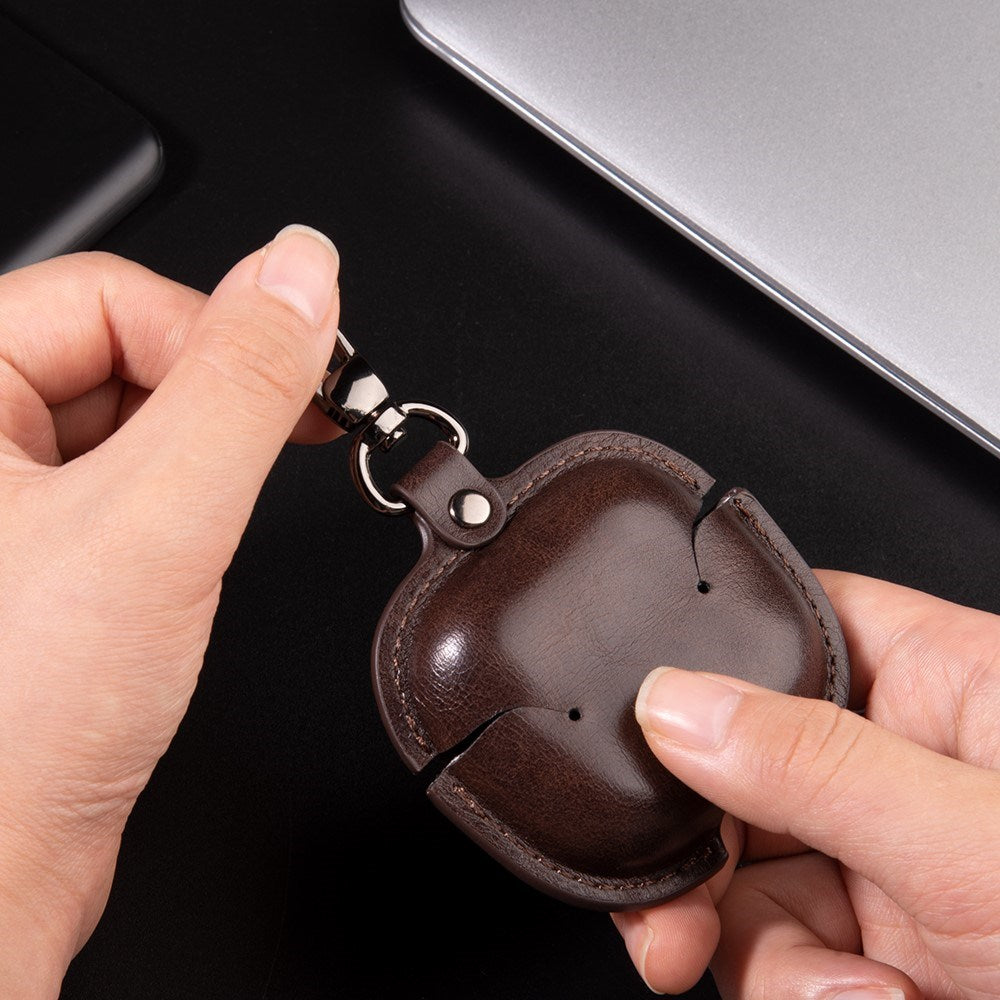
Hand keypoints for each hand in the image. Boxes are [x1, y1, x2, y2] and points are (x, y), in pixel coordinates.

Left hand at [0, 226, 340, 997]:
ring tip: (211, 519)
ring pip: (126, 416)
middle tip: (285, 436)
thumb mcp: (158, 521)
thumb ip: (240, 383)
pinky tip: (186, 546)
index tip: (300, 384)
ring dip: (198, 451)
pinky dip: (175, 497)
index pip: (105, 294)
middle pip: (115, 347)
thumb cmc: (13, 722)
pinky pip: (120, 478)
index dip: (215, 334)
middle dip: (212, 394)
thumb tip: (300, 274)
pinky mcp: (31, 546)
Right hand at [613, 570, 999, 998]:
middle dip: (706, 847)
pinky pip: (778, 944)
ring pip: (748, 871)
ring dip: (763, 950)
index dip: (709, 662)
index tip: (652, 729)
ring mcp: (888, 856)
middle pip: (741, 765)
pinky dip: (795, 989)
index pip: (791, 627)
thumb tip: (677, 703)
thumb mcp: (974, 847)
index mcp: (948, 684)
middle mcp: (907, 762)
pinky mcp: (879, 940)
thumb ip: (815, 764)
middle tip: (673, 906)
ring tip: (838, 992)